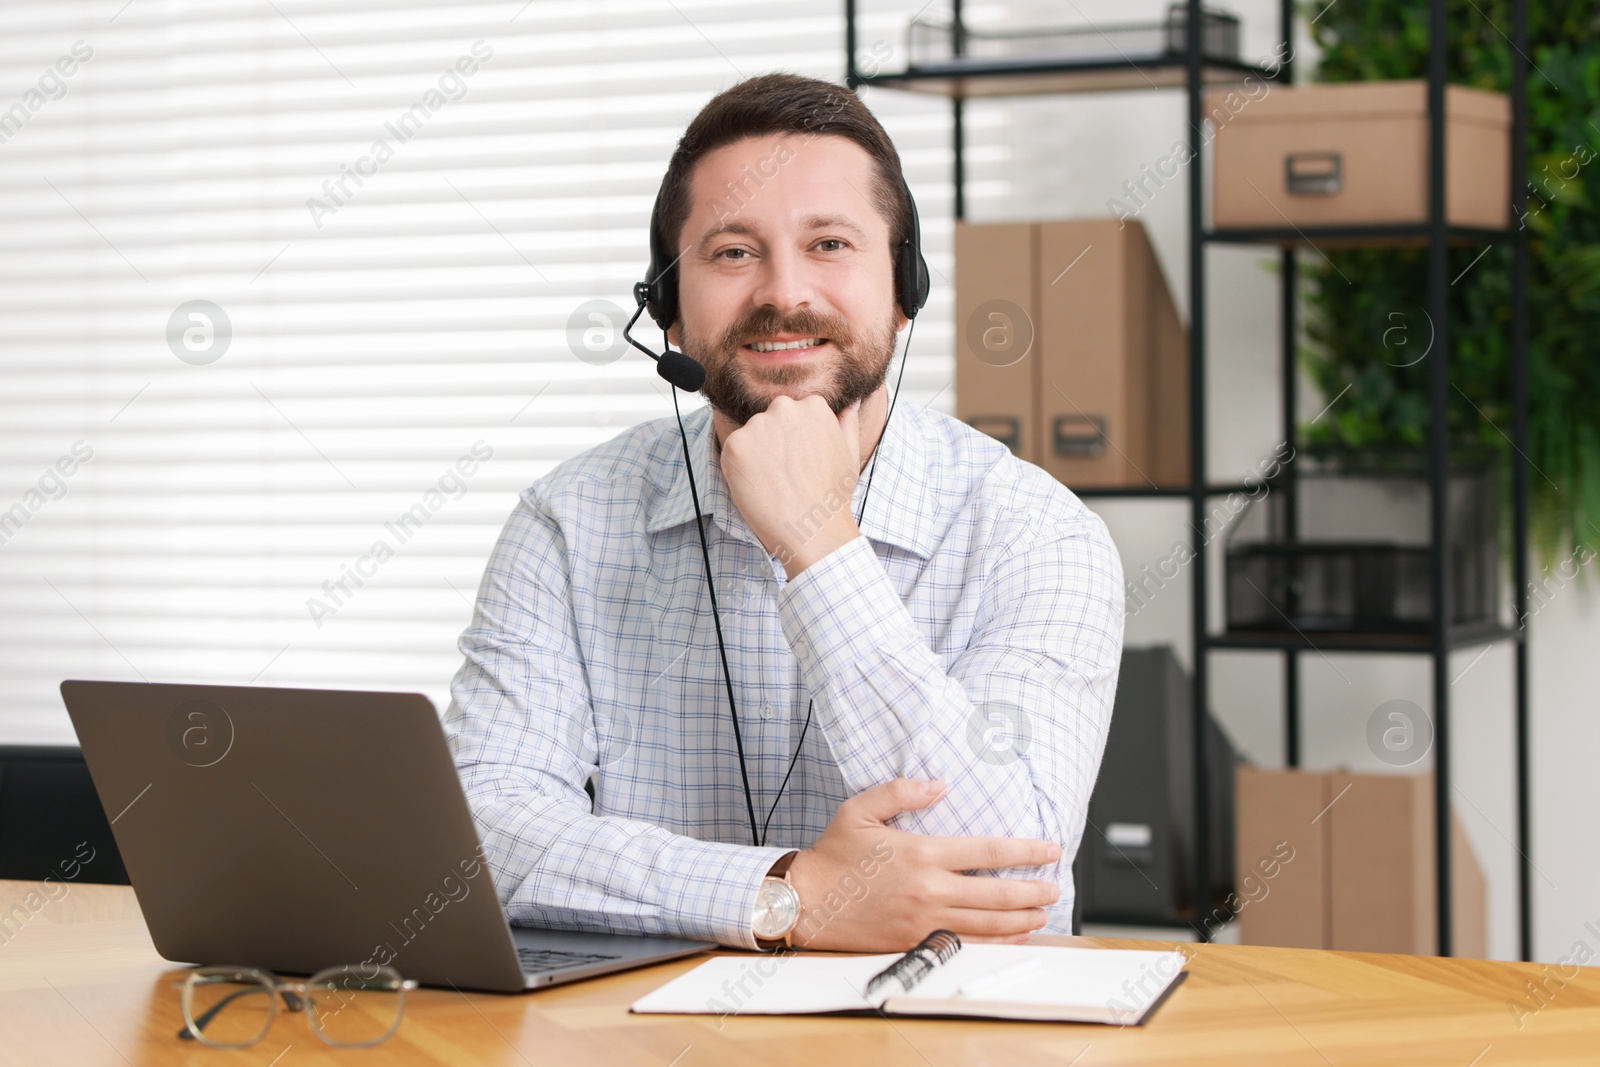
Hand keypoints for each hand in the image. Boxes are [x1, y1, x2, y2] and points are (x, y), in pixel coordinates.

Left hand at [720, 395, 861, 578]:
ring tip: (773, 484)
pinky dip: (739, 470)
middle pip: (768, 422)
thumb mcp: (849, 453)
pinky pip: (732, 453)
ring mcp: (758, 424)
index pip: (791, 415)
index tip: (799, 463)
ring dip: (755, 456)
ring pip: (749, 437)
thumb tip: (851, 403)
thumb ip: (847, 423)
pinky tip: (759, 488)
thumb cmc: (832, 496)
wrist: (813, 529)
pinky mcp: (736, 444)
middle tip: (785, 475)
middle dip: (772, 443)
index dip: (792, 442)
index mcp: (813, 405)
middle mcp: (785, 408)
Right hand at [783, 778, 1060, 950]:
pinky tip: (1011, 937)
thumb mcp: (860, 809)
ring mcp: (925, 920)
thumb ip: (901, 791)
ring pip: (988, 925)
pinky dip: (996, 942)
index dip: (1026, 852)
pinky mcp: (916, 942)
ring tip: (1041, 913)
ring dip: (1022, 919)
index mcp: (922, 854)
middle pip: (998, 894)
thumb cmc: (832, 855)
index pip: (989, 853)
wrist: (805, 901)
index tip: (1050, 850)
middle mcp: (930, 889)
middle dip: (1033, 891)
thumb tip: (938, 784)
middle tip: (1054, 887)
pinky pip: (967, 945)